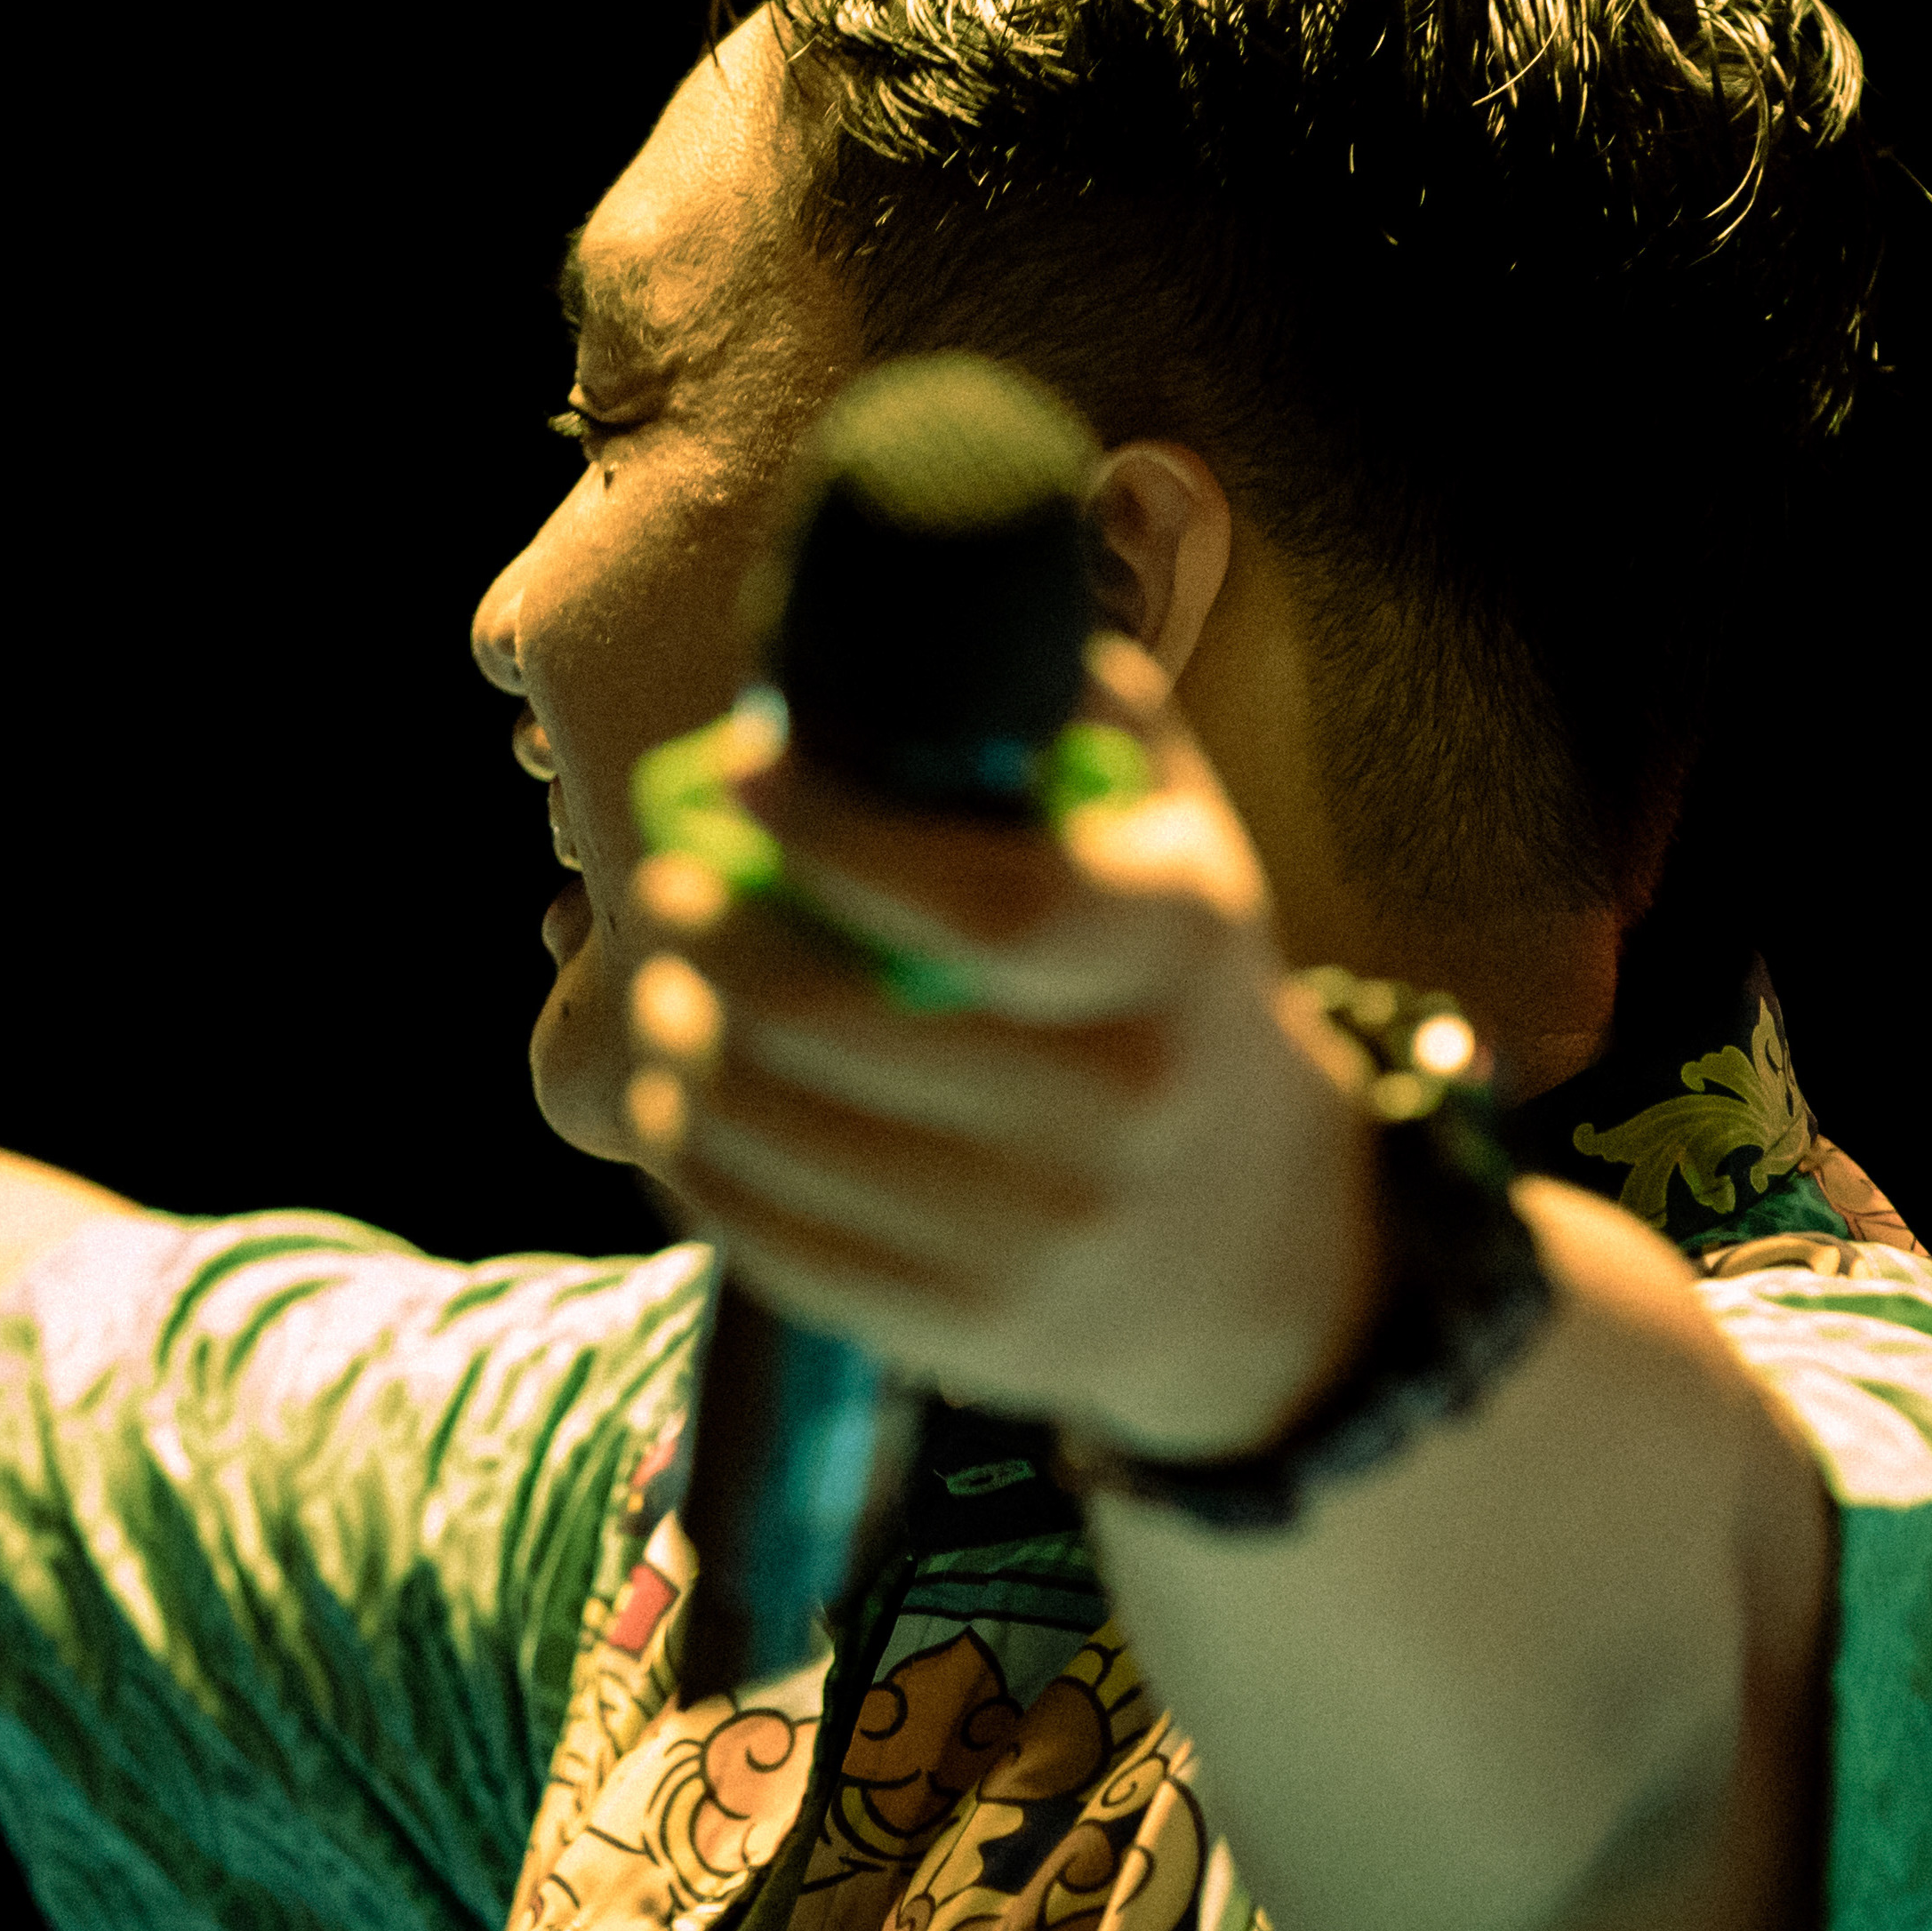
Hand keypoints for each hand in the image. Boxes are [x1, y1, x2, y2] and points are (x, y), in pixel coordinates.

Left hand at [613, 635, 1383, 1461]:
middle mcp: (1124, 1105)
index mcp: (1181, 954)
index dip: (839, 833)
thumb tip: (929, 594)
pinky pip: (779, 1245)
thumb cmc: (1183, 994)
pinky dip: (700, 1160)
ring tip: (662, 983)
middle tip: (666, 886)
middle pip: (849, 1018)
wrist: (1269, 1253)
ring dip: (686, 1046)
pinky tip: (681, 1096)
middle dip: (720, 940)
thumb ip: (1078, 714)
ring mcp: (1044, 1236)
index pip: (985, 901)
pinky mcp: (969, 1336)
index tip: (738, 766)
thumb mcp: (1185, 841)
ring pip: (789, 1133)